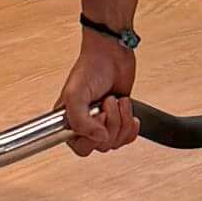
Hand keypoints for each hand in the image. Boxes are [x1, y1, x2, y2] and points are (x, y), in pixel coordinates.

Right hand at [56, 36, 139, 156]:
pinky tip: (128, 112)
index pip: (80, 147)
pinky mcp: (120, 118)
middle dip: (111, 124)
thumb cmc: (90, 68)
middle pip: (102, 146)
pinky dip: (132, 126)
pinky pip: (128, 137)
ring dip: (122, 120)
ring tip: (116, 101)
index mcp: (69, 120)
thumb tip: (100, 138)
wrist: (112, 53)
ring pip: (117, 141)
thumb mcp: (75, 94)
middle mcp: (86, 124)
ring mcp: (104, 122)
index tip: (97, 118)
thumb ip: (80, 121)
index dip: (92, 137)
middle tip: (107, 103)